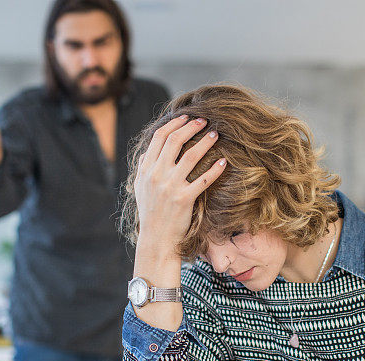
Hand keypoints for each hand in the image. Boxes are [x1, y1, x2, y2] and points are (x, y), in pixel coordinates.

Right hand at [134, 115, 226, 250]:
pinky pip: (203, 180)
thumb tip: (145, 154)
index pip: (159, 137)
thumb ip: (142, 169)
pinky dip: (215, 169)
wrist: (156, 239)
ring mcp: (170, 187)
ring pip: (191, 156)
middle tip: (205, 120)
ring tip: (215, 134)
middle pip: (175, 141)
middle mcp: (156, 175)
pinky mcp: (184, 199)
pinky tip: (224, 161)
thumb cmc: (150, 213)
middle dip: (191, 127)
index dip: (174, 124)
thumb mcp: (140, 189)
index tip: (186, 117)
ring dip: (205, 142)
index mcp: (146, 169)